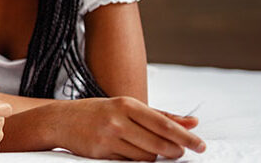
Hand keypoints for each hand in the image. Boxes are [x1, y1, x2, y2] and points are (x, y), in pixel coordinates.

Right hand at [51, 96, 204, 160]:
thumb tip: (193, 122)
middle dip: (174, 151)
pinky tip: (130, 152)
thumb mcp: (126, 107)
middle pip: (159, 144)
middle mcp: (118, 120)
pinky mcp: (101, 153)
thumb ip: (160, 115)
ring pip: (146, 156)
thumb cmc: (97, 112)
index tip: (201, 145)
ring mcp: (108, 138)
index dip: (186, 137)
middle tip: (180, 152)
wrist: (60, 120)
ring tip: (148, 149)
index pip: (164, 124)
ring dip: (153, 156)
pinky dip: (135, 160)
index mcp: (126, 104)